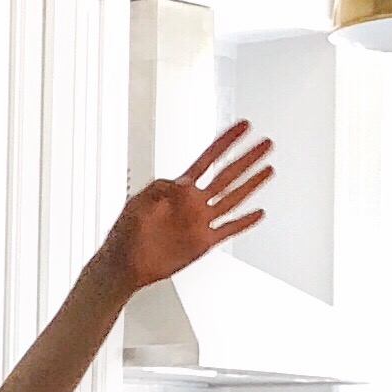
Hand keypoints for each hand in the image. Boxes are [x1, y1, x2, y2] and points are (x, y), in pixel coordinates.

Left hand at [99, 122, 274, 290]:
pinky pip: (228, 230)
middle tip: (265, 144)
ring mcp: (199, 222)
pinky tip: (258, 213)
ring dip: (251, 184)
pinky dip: (244, 222)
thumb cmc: (125, 233)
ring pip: (232, 198)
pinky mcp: (203, 242)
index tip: (242, 126)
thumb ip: (160, 189)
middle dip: (247, 158)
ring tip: (268, 169)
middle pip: (227, 174)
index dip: (226, 142)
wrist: (124, 264)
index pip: (208, 159)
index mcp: (178, 189)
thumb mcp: (138, 202)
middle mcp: (193, 202)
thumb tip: (181, 182)